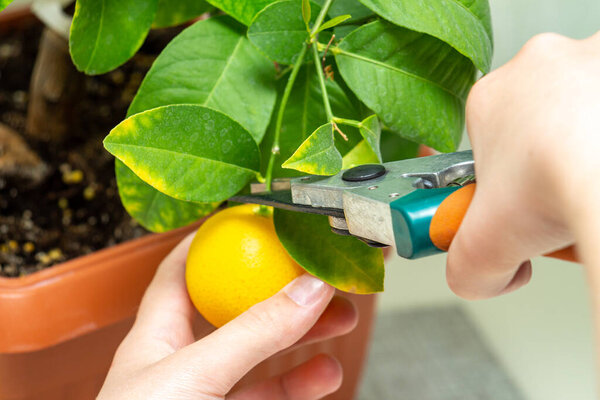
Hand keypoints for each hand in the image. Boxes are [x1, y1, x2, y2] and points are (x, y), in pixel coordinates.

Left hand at [98, 233, 357, 399]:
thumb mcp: (195, 375)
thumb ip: (254, 334)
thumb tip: (309, 288)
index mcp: (156, 334)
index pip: (180, 270)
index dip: (211, 241)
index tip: (251, 220)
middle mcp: (182, 360)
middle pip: (237, 308)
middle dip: (281, 288)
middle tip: (322, 274)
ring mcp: (208, 393)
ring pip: (263, 352)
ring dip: (303, 334)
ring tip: (342, 318)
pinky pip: (271, 394)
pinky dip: (302, 383)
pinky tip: (327, 373)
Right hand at [447, 31, 599, 298]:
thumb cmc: (554, 185)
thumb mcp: (481, 249)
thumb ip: (465, 268)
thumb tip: (475, 278)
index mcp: (489, 99)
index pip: (489, 145)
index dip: (503, 184)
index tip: (519, 206)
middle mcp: (538, 64)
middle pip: (539, 127)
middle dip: (547, 167)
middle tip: (559, 203)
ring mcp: (590, 58)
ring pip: (583, 113)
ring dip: (584, 151)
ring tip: (591, 190)